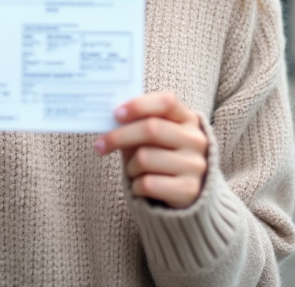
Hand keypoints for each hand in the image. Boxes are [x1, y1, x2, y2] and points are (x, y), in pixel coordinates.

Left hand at [94, 92, 208, 208]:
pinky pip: (147, 184)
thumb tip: (110, 119)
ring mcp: (195, 165)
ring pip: (145, 158)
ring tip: (136, 171)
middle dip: (119, 136)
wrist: (188, 193)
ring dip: (131, 167)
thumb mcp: (155, 138)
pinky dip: (136, 186)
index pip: (166, 102)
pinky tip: (142, 186)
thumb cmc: (162, 157)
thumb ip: (138, 124)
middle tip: (99, 145)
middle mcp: (195, 140)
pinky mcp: (189, 189)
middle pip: (150, 129)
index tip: (116, 114)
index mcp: (188, 119)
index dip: (139, 105)